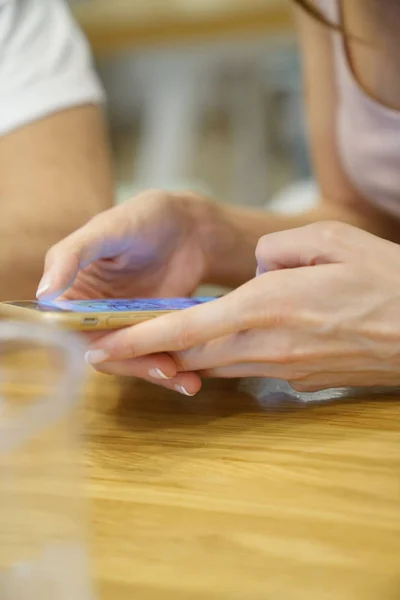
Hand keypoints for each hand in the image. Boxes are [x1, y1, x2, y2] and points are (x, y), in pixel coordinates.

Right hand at [37, 190, 221, 393]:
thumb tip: (44, 293)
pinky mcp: (155, 334)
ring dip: (155, 373)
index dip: (87, 345)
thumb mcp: (104, 229)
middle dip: (132, 365)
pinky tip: (191, 379)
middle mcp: (95, 315)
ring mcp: (127, 326)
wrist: (189, 227)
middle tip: (163, 368)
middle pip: (104, 352)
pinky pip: (156, 357)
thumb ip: (71, 255)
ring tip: (187, 381)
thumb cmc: (142, 218)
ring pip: (132, 360)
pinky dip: (173, 370)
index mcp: (72, 293)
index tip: (111, 354)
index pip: (67, 330)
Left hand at [86, 222, 399, 391]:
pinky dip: (218, 362)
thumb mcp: (328, 240)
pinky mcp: (298, 381)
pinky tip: (215, 349)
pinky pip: (244, 371)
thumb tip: (256, 265)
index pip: (185, 328)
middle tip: (110, 350)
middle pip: (190, 356)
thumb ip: (277, 248)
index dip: (138, 339)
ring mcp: (282, 369)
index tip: (102, 348)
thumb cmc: (382, 279)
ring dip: (179, 360)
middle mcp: (266, 344)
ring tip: (150, 350)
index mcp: (266, 305)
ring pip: (212, 368)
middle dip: (145, 356)